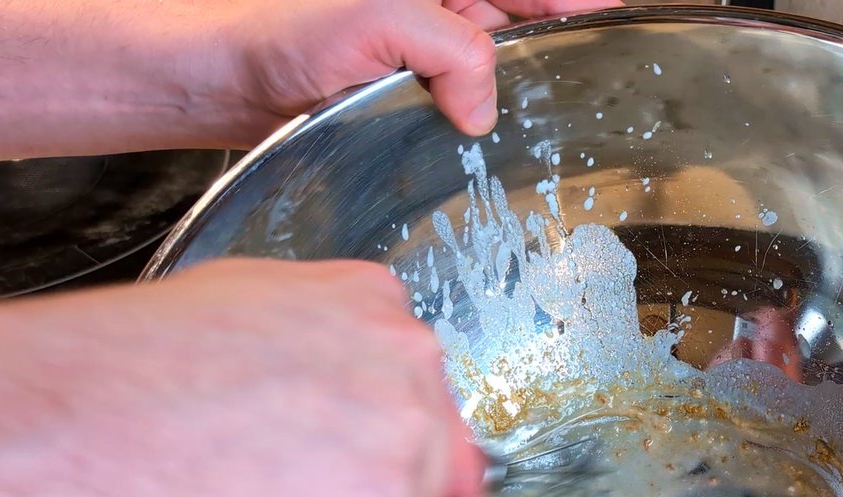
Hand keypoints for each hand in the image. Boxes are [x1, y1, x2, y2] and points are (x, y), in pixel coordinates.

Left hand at [0, 0, 621, 163]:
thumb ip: (450, 51)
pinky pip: (468, 103)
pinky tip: (502, 138)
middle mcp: (440, 9)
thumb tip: (485, 111)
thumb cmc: (285, 34)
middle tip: (605, 60)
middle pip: (523, 16)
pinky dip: (490, 120)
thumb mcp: (379, 19)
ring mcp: (426, 51)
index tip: (616, 7)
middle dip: (562, 32)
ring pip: (499, 64)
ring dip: (526, 84)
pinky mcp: (412, 95)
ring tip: (569, 105)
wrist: (226, 85)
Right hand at [0, 259, 483, 496]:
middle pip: (422, 450)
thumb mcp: (257, 298)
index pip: (426, 386)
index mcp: (381, 311)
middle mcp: (410, 378)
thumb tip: (361, 376)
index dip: (404, 432)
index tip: (419, 466)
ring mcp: (398, 455)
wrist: (93, 418)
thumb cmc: (147, 357)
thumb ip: (333, 335)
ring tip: (241, 492)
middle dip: (367, 474)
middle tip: (284, 480)